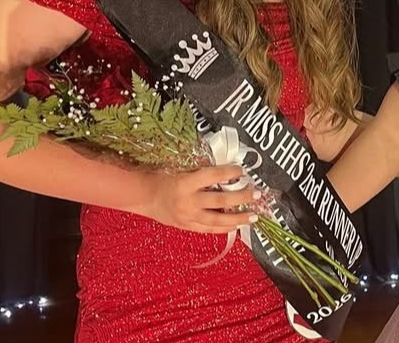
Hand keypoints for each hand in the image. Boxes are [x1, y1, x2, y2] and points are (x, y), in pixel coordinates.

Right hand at [135, 165, 261, 233]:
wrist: (142, 196)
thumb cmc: (160, 178)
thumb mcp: (179, 169)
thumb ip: (200, 172)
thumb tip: (225, 170)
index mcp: (185, 183)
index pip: (213, 176)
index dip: (229, 173)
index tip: (241, 170)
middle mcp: (188, 202)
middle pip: (220, 202)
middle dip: (241, 198)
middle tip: (256, 194)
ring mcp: (188, 217)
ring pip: (218, 220)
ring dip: (238, 218)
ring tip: (253, 217)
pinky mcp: (186, 227)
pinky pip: (209, 230)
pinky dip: (223, 229)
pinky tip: (236, 227)